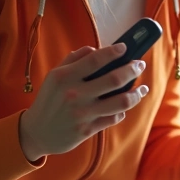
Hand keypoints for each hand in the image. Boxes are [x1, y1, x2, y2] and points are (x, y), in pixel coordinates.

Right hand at [18, 44, 149, 161]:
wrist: (36, 132)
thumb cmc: (49, 101)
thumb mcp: (54, 77)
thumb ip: (73, 61)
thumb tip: (95, 49)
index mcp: (64, 77)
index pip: (95, 59)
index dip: (114, 52)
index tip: (125, 47)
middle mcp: (74, 94)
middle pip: (115, 79)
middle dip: (133, 69)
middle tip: (140, 65)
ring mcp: (82, 113)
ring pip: (121, 101)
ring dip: (136, 94)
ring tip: (142, 89)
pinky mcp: (87, 130)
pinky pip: (114, 118)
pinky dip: (122, 111)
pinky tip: (124, 107)